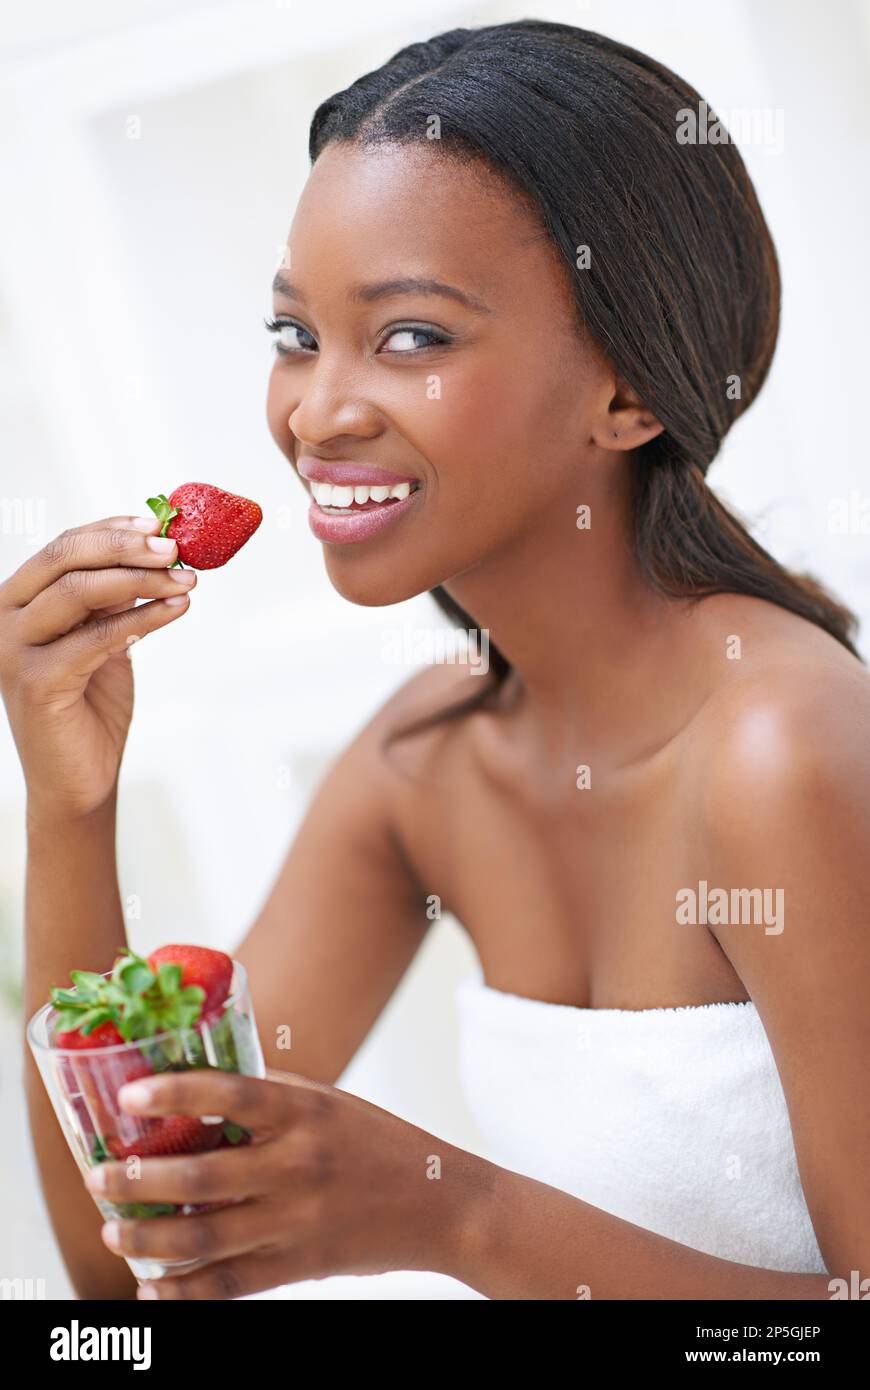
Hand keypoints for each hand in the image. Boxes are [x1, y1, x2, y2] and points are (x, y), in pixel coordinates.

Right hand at [0, 516, 195, 819]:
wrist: (78, 778)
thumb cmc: (90, 706)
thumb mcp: (102, 638)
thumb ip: (115, 599)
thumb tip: (159, 552)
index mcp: (19, 599)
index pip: (65, 546)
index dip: (113, 529)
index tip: (160, 523)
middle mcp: (6, 617)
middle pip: (67, 558)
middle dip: (126, 547)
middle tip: (176, 548)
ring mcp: (15, 649)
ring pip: (80, 592)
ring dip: (141, 580)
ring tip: (187, 582)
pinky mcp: (36, 682)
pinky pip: (95, 638)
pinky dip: (141, 619)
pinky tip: (175, 611)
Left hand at [84, 1069, 484, 1298]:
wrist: (439, 1203)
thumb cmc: (376, 1142)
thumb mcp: (329, 1103)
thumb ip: (270, 1097)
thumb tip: (199, 1084)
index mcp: (306, 1113)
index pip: (233, 1094)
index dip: (177, 1092)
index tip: (130, 1095)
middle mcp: (299, 1165)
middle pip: (201, 1174)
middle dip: (137, 1179)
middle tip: (99, 1177)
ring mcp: (297, 1220)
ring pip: (203, 1237)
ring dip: (147, 1238)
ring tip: (114, 1231)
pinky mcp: (300, 1265)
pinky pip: (229, 1285)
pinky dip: (184, 1291)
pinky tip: (154, 1285)